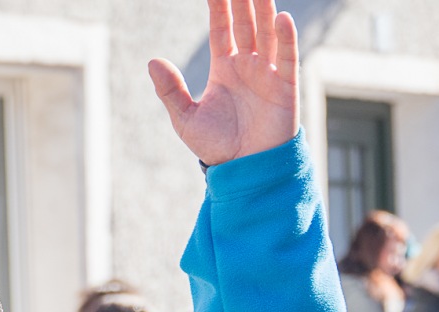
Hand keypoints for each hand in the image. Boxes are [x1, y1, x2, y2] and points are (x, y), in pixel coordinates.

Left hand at [148, 0, 298, 165]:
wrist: (243, 169)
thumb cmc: (215, 146)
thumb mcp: (185, 118)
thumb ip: (170, 90)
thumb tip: (152, 61)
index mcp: (224, 68)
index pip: (221, 28)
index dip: (218, 6)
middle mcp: (247, 65)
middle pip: (246, 23)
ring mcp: (267, 73)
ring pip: (266, 33)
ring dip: (264, 9)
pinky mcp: (285, 87)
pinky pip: (287, 58)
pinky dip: (286, 38)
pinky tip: (282, 18)